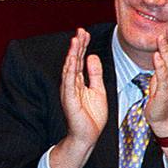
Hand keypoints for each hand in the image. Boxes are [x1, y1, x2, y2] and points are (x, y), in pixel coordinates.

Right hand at [49, 28, 108, 167]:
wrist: (87, 136)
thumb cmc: (92, 116)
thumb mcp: (98, 90)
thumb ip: (95, 74)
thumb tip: (92, 56)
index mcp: (78, 81)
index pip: (79, 60)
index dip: (82, 46)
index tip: (85, 32)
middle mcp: (71, 83)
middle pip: (73, 60)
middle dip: (77, 45)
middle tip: (81, 30)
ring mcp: (68, 90)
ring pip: (69, 68)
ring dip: (72, 53)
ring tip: (76, 40)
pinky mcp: (69, 99)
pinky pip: (69, 82)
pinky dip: (70, 70)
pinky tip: (72, 59)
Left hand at [146, 25, 167, 130]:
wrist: (167, 118)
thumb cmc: (165, 95)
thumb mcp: (167, 75)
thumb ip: (167, 62)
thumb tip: (163, 46)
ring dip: (167, 50)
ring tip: (162, 37)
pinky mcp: (166, 92)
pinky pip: (164, 77)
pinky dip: (160, 66)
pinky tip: (157, 56)